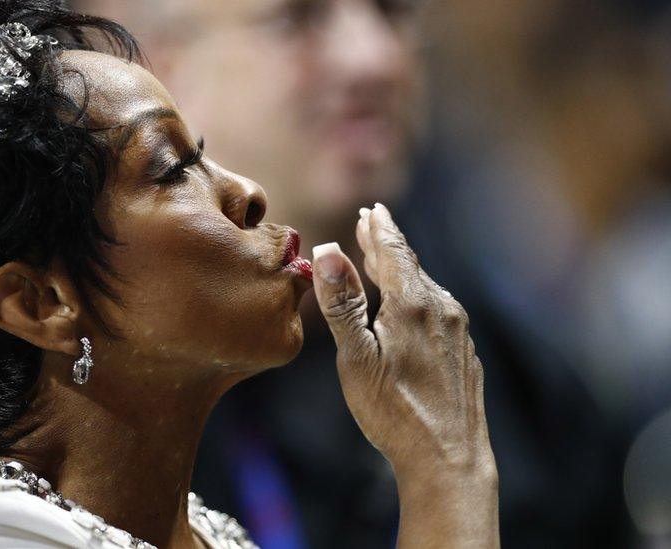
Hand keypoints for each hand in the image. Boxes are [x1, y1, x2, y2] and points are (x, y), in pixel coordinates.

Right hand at [312, 203, 497, 546]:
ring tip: (386, 263)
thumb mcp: (356, 358)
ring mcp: (458, 333)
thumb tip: (328, 250)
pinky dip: (419, 298)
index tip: (372, 210)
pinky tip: (412, 311)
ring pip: (427, 289)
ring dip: (403, 271)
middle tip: (373, 224)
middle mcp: (442, 310)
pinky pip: (439, 312)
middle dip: (388, 245)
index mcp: (413, 305)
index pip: (394, 253)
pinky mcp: (464, 354)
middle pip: (411, 267)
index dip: (380, 229)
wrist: (450, 462)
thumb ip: (342, 303)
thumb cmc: (395, 413)